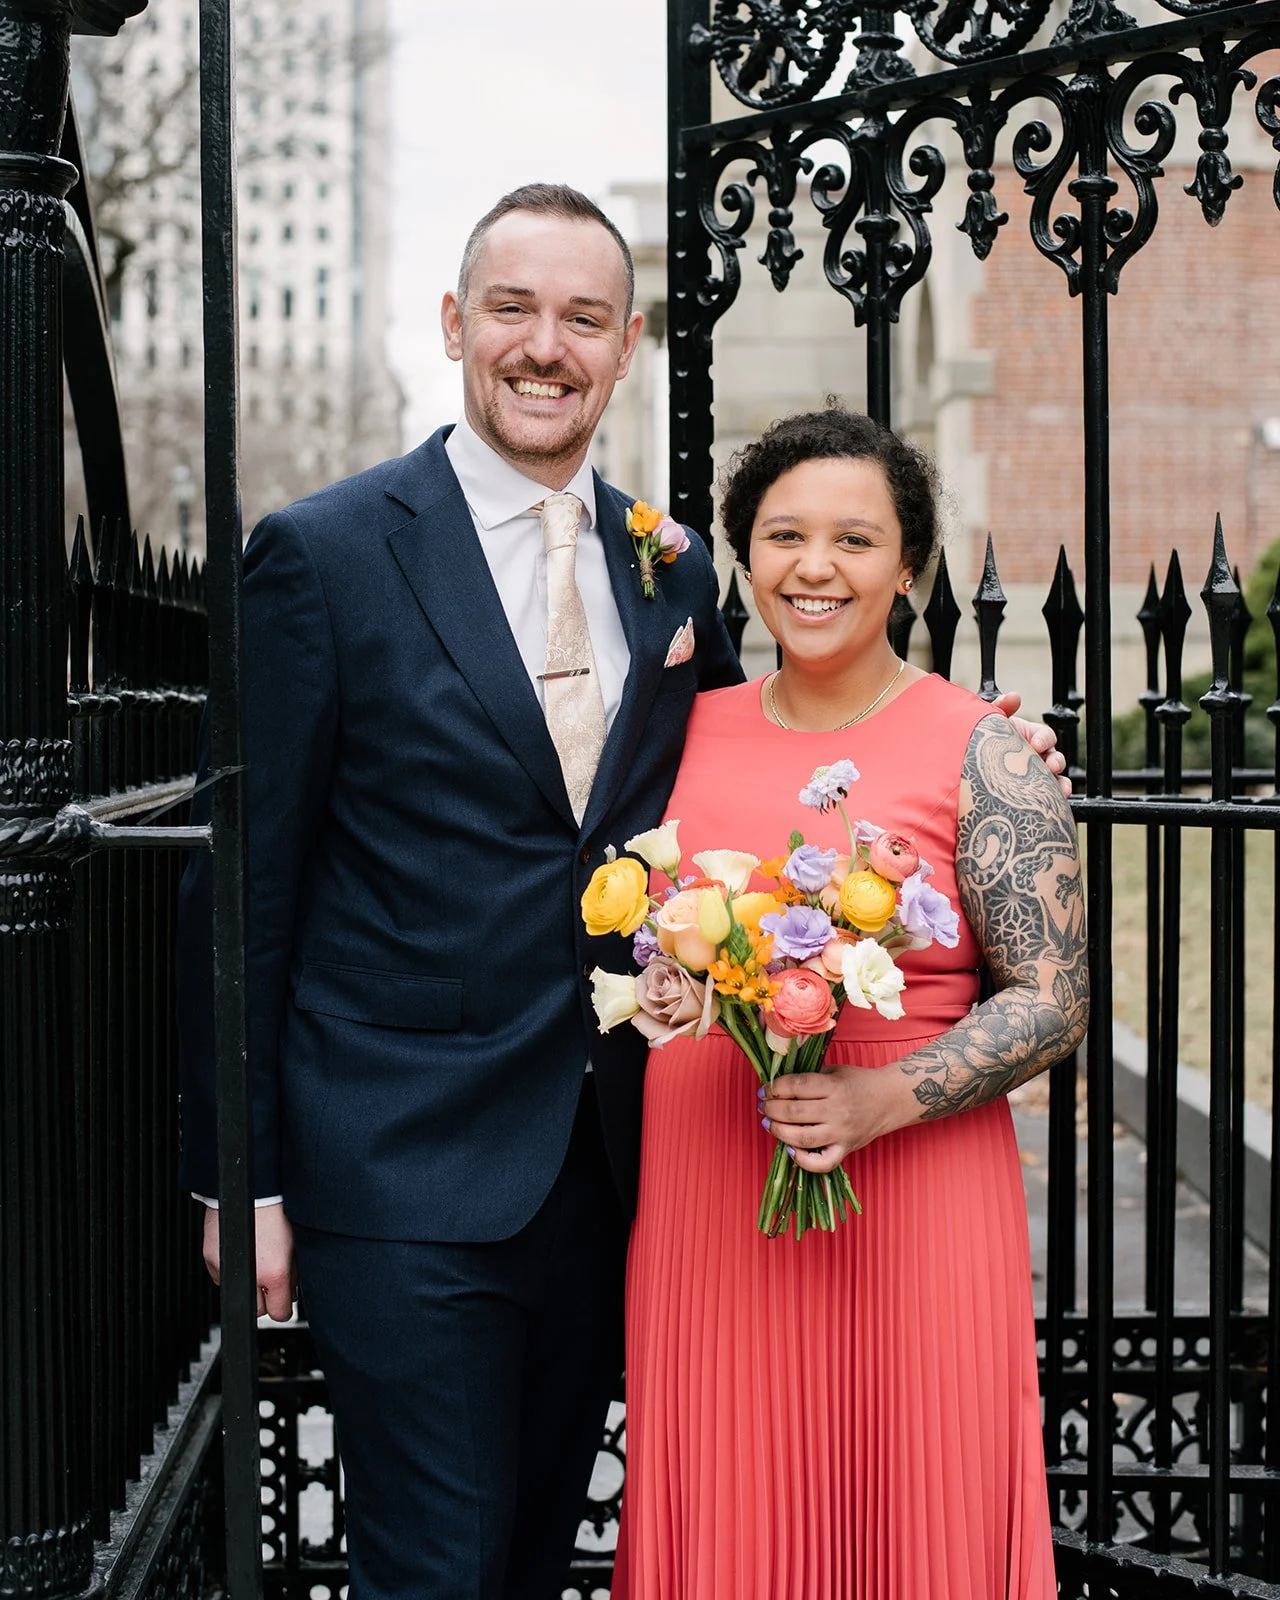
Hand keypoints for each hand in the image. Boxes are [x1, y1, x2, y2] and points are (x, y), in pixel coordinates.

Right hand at [202, 1201, 296, 1321]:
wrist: (254, 1185)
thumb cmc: (279, 1207)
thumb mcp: (296, 1243)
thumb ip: (294, 1271)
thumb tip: (294, 1290)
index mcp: (275, 1273)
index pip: (280, 1313)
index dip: (285, 1306)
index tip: (286, 1298)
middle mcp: (250, 1275)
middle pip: (257, 1310)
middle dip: (266, 1299)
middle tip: (272, 1281)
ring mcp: (227, 1268)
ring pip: (237, 1293)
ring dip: (247, 1285)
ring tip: (257, 1261)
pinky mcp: (210, 1258)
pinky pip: (221, 1277)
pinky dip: (231, 1272)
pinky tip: (242, 1254)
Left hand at [759, 1065, 900, 1173]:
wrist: (890, 1099)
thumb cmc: (859, 1082)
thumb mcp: (834, 1070)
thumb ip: (809, 1077)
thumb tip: (778, 1085)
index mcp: (834, 1086)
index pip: (796, 1086)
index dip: (775, 1088)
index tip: (766, 1089)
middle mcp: (837, 1111)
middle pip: (794, 1113)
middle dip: (771, 1109)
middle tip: (763, 1106)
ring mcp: (842, 1133)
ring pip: (802, 1138)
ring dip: (779, 1132)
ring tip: (769, 1124)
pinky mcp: (846, 1149)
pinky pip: (822, 1163)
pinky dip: (802, 1160)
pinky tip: (790, 1149)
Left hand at [992, 691, 1071, 797]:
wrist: (970, 767)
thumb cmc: (984, 741)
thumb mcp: (991, 723)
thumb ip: (1001, 708)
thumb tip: (1014, 696)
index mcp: (1031, 737)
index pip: (1046, 736)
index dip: (1044, 739)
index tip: (1035, 744)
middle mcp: (1038, 756)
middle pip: (1056, 758)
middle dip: (1056, 762)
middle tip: (1050, 767)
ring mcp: (1038, 775)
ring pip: (1057, 778)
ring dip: (1062, 782)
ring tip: (1060, 789)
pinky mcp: (1033, 792)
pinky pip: (1050, 796)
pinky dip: (1056, 798)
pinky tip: (1055, 803)